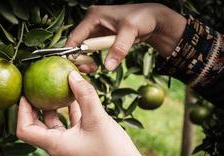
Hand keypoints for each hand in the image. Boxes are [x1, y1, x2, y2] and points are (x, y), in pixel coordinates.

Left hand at [17, 71, 164, 155]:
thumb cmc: (112, 151)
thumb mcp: (97, 118)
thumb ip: (84, 95)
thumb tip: (72, 75)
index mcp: (55, 145)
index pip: (25, 130)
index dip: (21, 111)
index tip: (25, 94)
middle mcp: (57, 147)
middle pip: (36, 126)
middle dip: (34, 107)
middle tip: (35, 87)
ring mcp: (67, 146)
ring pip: (53, 125)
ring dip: (52, 108)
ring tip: (53, 88)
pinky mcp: (78, 144)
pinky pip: (68, 125)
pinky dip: (68, 112)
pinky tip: (74, 98)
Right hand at [66, 3, 185, 70]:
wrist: (153, 19)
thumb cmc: (142, 19)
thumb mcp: (130, 32)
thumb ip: (118, 49)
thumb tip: (107, 67)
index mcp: (93, 16)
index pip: (75, 36)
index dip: (71, 51)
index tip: (72, 66)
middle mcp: (92, 22)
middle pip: (77, 43)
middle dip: (79, 57)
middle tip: (88, 70)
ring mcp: (96, 30)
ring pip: (83, 48)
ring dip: (86, 59)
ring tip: (93, 68)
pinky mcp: (101, 37)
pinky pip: (92, 50)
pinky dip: (92, 58)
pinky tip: (96, 66)